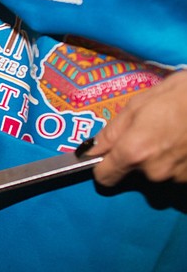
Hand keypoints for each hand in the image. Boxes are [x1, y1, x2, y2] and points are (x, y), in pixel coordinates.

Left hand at [88, 70, 186, 185]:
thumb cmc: (180, 94)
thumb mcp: (138, 105)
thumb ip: (112, 132)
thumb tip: (93, 149)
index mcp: (134, 152)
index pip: (104, 177)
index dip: (103, 166)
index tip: (107, 157)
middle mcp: (154, 171)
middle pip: (133, 172)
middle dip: (137, 156)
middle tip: (151, 132)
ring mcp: (178, 177)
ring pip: (157, 171)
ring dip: (160, 158)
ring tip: (173, 134)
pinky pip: (177, 172)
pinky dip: (178, 160)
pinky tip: (185, 142)